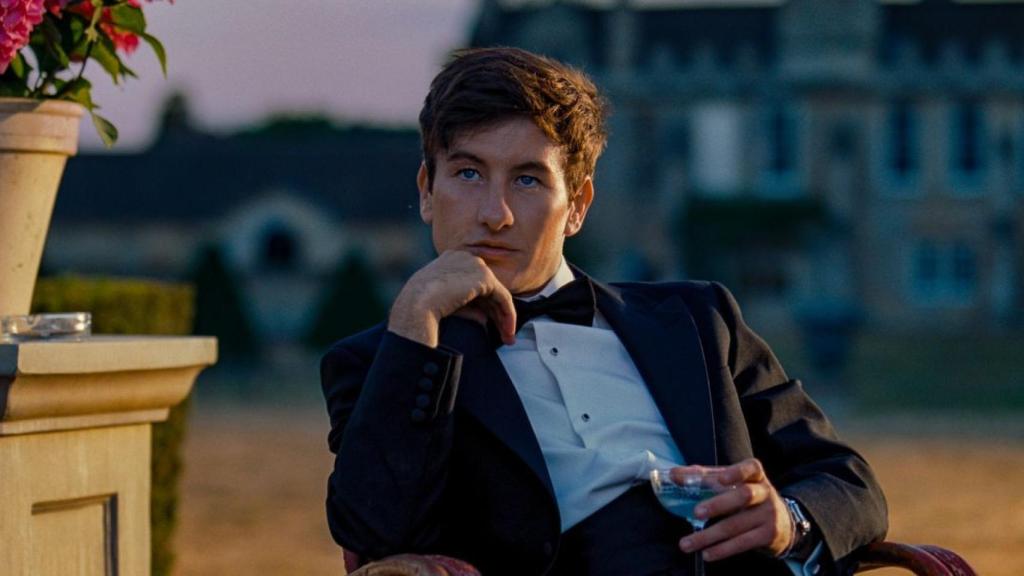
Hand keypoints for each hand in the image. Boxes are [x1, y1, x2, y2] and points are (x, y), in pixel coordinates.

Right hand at [388, 250, 515, 347]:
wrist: (416, 304)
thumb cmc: (421, 308)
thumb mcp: (446, 305)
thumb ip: (467, 308)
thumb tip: (484, 319)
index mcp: (451, 261)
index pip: (473, 283)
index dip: (483, 305)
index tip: (487, 325)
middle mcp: (465, 258)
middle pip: (487, 289)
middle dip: (496, 313)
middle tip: (504, 335)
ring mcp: (475, 264)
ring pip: (497, 294)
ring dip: (504, 317)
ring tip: (508, 339)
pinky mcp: (484, 277)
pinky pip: (503, 297)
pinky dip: (508, 315)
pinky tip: (508, 331)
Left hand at [676, 458, 793, 561]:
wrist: (783, 523)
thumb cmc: (747, 497)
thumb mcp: (732, 483)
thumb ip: (704, 477)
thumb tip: (673, 474)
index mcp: (755, 476)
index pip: (751, 468)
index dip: (737, 472)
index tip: (720, 478)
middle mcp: (765, 493)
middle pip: (744, 496)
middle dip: (718, 504)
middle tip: (696, 512)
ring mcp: (769, 515)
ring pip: (737, 525)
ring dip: (709, 535)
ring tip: (687, 543)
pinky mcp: (768, 535)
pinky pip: (743, 543)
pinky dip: (722, 549)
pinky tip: (706, 553)